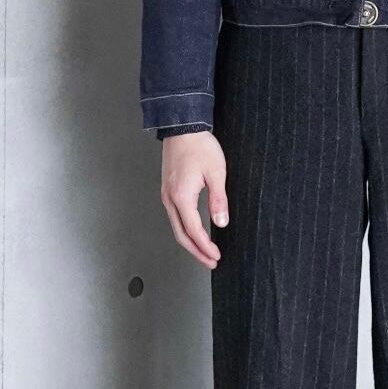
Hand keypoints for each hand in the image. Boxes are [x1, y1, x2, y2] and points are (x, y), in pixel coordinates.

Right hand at [160, 131, 228, 268]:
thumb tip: (221, 222)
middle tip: (210, 261)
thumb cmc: (199, 146)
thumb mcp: (216, 173)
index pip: (194, 231)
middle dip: (196, 252)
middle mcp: (170, 198)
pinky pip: (175, 217)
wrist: (182, 127)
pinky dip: (185, 230)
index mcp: (181, 197)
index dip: (205, 247)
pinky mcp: (168, 189)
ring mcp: (166, 194)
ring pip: (176, 227)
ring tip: (204, 252)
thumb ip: (218, 200)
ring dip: (190, 242)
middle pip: (181, 235)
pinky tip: (195, 232)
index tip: (216, 256)